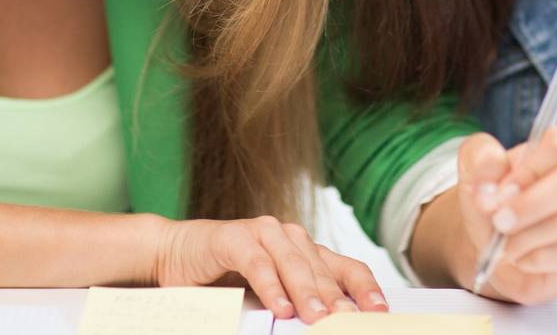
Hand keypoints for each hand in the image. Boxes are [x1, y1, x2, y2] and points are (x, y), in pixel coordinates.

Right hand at [152, 216, 385, 323]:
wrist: (175, 254)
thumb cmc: (225, 280)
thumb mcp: (269, 296)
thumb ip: (295, 305)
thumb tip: (327, 326)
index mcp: (305, 251)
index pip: (346, 267)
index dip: (365, 289)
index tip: (380, 312)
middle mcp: (289, 236)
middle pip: (322, 269)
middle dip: (337, 300)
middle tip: (349, 323)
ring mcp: (263, 232)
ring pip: (293, 263)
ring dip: (307, 293)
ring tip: (318, 320)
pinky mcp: (234, 236)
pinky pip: (257, 262)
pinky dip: (270, 286)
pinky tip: (280, 307)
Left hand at [453, 126, 556, 302]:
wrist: (502, 247)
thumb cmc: (497, 201)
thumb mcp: (478, 175)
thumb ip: (480, 160)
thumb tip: (492, 159)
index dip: (528, 170)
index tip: (500, 194)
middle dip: (532, 204)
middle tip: (499, 222)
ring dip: (529, 235)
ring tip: (503, 245)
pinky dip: (540, 258)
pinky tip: (523, 257)